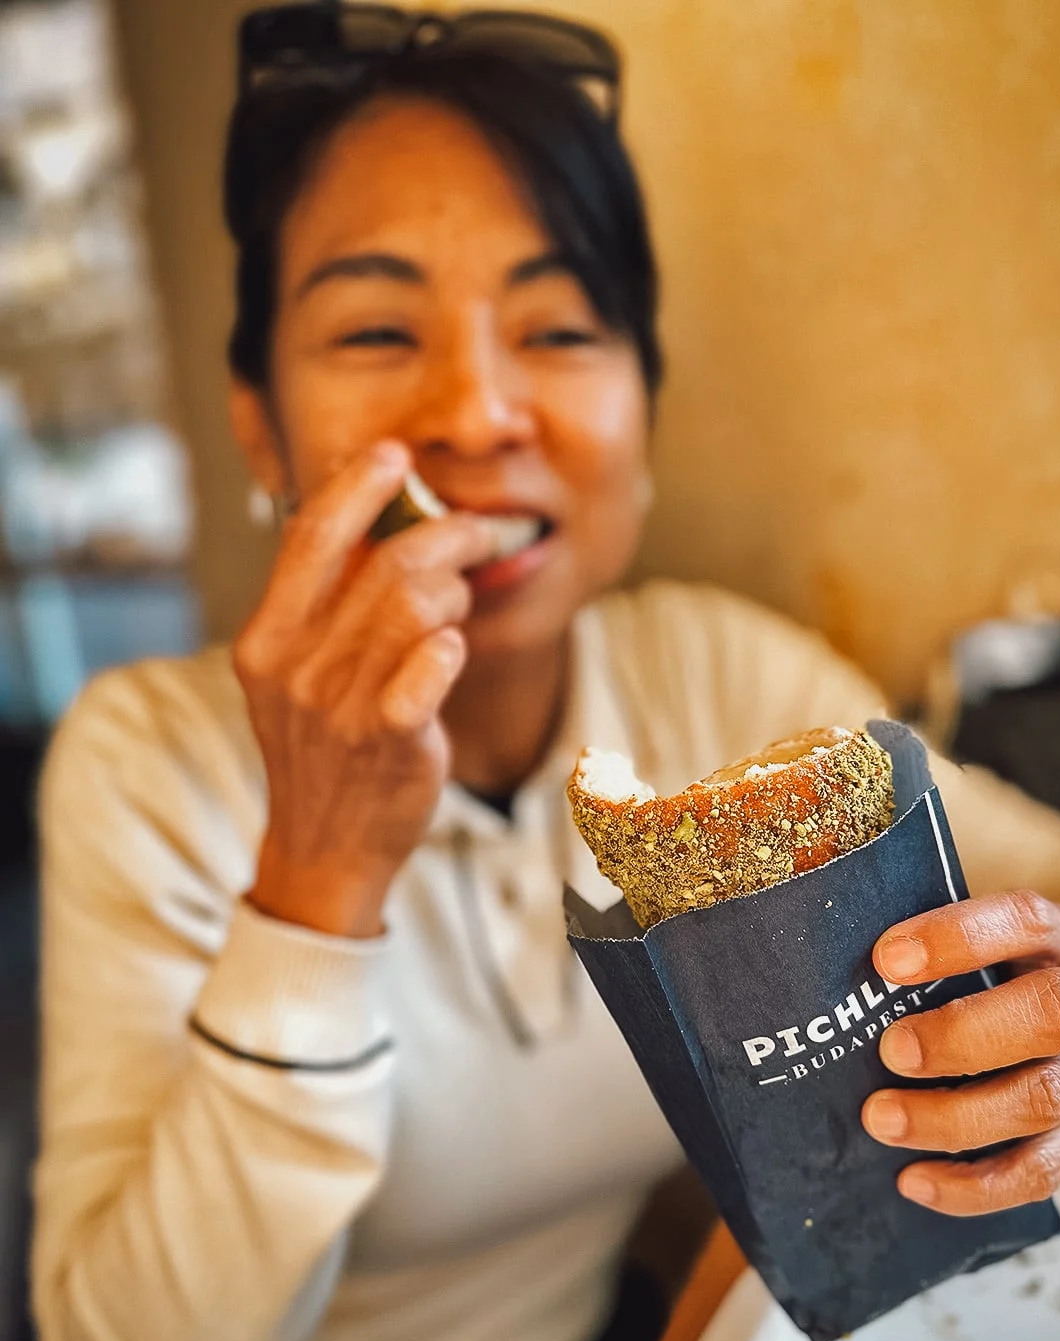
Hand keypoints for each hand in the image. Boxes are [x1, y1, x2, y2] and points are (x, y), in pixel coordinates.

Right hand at [234, 441, 495, 936]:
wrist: (325, 847)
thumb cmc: (322, 749)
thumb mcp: (295, 674)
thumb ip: (323, 606)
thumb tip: (374, 524)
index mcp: (267, 638)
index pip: (311, 536)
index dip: (358, 485)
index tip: (394, 457)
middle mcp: (297, 667)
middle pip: (382, 564)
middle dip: (443, 534)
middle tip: (475, 532)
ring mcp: (342, 707)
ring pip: (415, 605)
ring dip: (455, 588)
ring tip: (463, 598)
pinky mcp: (391, 741)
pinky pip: (433, 666)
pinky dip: (452, 645)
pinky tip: (452, 648)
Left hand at [861, 891, 1059, 1215]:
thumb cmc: (1001, 984)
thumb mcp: (982, 951)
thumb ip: (928, 959)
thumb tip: (831, 975)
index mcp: (1059, 938)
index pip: (1024, 920)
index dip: (958, 938)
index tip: (887, 960)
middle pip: (1051, 1014)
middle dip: (963, 1036)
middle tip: (891, 1051)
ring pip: (1042, 1100)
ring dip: (954, 1118)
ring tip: (882, 1120)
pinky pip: (1042, 1171)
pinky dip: (974, 1185)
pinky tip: (915, 1181)